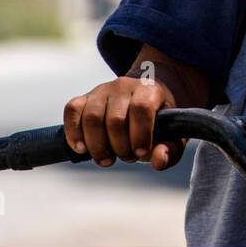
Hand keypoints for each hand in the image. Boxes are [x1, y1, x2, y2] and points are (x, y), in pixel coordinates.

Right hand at [63, 76, 186, 170]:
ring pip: (92, 117)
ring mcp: (102, 90)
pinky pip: (72, 110)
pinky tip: (82, 148)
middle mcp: (124, 85)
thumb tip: (158, 160)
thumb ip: (170, 150)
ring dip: (98, 145)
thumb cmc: (159, 121)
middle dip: (120, 146)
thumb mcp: (173, 135)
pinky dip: (74, 132)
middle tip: (127, 157)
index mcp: (150, 90)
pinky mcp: (85, 98)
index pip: (141, 108)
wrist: (144, 99)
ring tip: (107, 159)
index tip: (141, 152)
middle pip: (115, 119)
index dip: (140, 134)